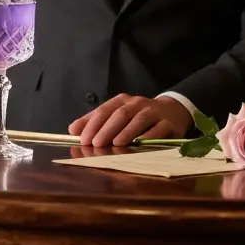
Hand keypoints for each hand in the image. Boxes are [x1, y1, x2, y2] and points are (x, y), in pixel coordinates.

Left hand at [67, 95, 192, 147]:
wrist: (172, 111)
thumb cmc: (137, 116)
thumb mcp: (115, 115)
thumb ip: (94, 121)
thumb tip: (72, 129)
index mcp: (122, 101)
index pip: (104, 110)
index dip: (92, 124)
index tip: (83, 139)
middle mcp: (137, 103)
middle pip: (120, 114)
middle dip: (107, 129)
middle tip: (96, 144)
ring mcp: (154, 112)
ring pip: (139, 120)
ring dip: (126, 132)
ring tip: (116, 144)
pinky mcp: (168, 123)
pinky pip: (158, 129)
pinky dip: (148, 136)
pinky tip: (139, 144)